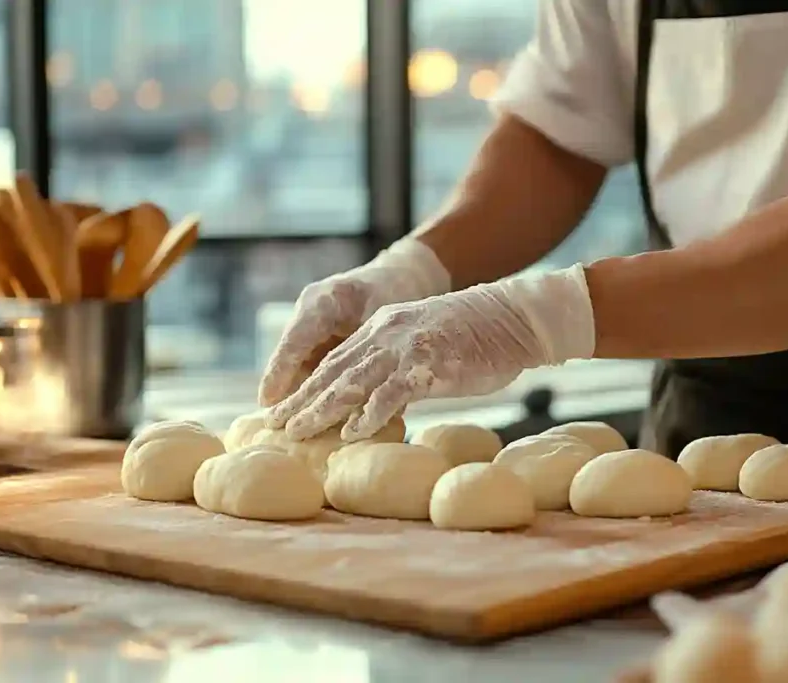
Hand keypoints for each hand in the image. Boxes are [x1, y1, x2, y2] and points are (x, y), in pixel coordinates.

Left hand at [267, 264, 595, 441]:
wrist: (514, 318)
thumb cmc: (477, 338)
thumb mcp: (426, 343)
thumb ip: (399, 365)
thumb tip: (378, 399)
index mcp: (383, 328)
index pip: (334, 360)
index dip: (306, 385)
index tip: (283, 408)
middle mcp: (386, 333)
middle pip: (333, 371)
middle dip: (301, 400)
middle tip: (273, 426)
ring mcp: (406, 348)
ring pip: (352, 381)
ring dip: (322, 408)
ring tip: (297, 433)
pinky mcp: (428, 364)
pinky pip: (392, 392)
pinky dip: (370, 413)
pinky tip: (352, 432)